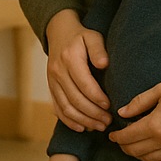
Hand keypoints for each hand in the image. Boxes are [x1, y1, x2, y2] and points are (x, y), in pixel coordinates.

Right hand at [45, 9, 110, 131]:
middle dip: (93, 114)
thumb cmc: (80, 37)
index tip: (110, 107)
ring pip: (66, 107)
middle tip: (108, 121)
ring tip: (99, 126)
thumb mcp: (92, 37)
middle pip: (75, 99)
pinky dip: (69, 121)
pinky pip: (57, 108)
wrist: (59, 33)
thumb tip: (103, 64)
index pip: (84, 84)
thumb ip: (98, 49)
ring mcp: (52, 81)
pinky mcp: (50, 88)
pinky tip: (82, 128)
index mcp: (69, 59)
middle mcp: (58, 71)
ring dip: (83, 120)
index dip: (97, 98)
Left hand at [110, 67, 160, 160]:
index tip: (111, 135)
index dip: (117, 137)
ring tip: (133, 148)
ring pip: (150, 160)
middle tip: (120, 141)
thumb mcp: (159, 90)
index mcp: (155, 124)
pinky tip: (152, 157)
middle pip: (137, 150)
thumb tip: (121, 113)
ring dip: (138, 156)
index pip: (128, 137)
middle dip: (125, 147)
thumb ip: (138, 103)